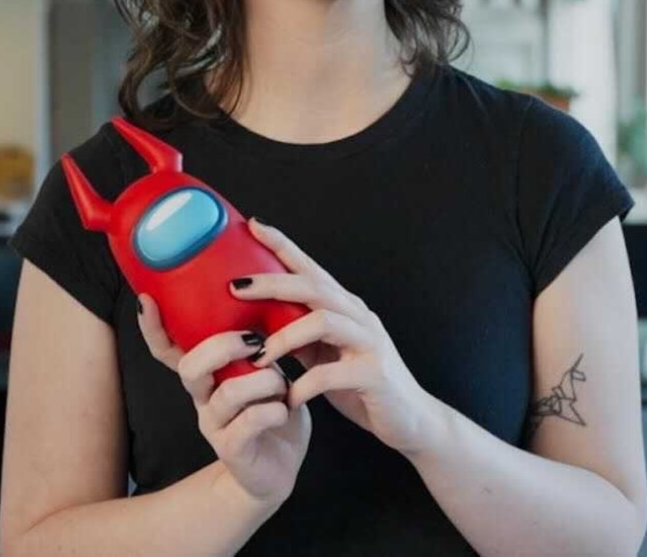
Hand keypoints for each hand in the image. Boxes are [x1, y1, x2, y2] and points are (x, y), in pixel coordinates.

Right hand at [137, 292, 310, 505]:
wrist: (279, 469)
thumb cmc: (271, 411)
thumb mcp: (265, 372)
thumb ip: (259, 347)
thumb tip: (267, 304)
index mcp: (206, 375)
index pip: (168, 350)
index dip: (154, 328)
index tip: (147, 299)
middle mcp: (202, 398)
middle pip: (190, 367)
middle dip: (223, 346)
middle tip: (256, 342)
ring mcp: (214, 424)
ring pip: (227, 393)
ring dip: (263, 382)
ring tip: (282, 385)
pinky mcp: (232, 449)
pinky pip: (249, 422)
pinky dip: (274, 410)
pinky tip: (284, 410)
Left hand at [233, 218, 441, 457]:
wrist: (410, 420)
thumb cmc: (361, 385)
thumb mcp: (324, 356)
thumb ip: (298, 336)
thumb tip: (256, 323)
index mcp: (344, 308)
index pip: (311, 268)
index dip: (283, 245)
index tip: (253, 225)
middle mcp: (358, 316)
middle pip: (313, 286)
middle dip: (272, 283)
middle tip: (236, 287)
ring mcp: (369, 342)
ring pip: (322, 322)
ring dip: (284, 338)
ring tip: (259, 356)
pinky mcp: (374, 373)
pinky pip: (331, 374)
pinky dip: (303, 386)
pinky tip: (289, 399)